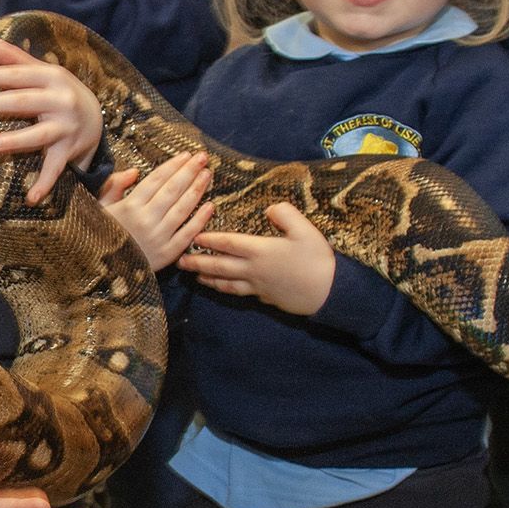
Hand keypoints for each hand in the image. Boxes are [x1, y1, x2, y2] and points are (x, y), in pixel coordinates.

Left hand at [0, 39, 103, 203]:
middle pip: (24, 102)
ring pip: (38, 136)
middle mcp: (61, 101)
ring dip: (15, 142)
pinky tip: (30, 198)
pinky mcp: (69, 151)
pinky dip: (44, 184)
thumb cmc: (60, 92)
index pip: (19, 75)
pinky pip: (55, 169)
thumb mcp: (44, 72)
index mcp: (53, 77)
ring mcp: (66, 128)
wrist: (96, 117)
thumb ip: (17, 59)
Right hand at [99, 153, 213, 268]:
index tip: (186, 155)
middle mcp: (145, 219)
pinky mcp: (167, 254)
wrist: (101, 272)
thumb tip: (134, 171)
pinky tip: (210, 205)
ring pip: (183, 208)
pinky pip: (188, 233)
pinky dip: (200, 219)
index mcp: (129, 206)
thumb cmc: (99, 236)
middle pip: (173, 190)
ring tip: (207, 174)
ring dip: (198, 189)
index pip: (157, 179)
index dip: (173, 165)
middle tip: (203, 157)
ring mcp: (158, 237)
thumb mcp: (100, 208)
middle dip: (190, 171)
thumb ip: (114, 186)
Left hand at [176, 201, 335, 316]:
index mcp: (260, 251)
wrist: (329, 292)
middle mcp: (254, 270)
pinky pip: (241, 293)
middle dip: (198, 263)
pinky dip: (228, 290)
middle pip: (219, 266)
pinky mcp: (266, 297)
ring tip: (196, 277)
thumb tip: (270, 209)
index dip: (209, 240)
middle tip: (180, 262)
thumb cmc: (317, 260)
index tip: (193, 237)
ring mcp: (258, 286)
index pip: (228, 244)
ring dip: (209, 279)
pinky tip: (224, 289)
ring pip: (227, 283)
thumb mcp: (305, 230)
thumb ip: (286, 215)